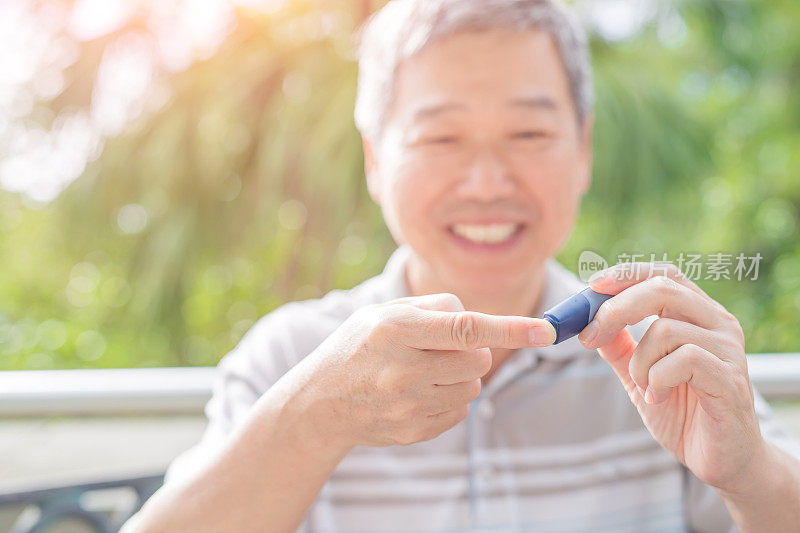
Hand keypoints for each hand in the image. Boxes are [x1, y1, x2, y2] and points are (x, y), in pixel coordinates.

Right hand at [300, 293, 555, 448]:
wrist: (320, 402)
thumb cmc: (358, 346)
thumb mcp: (384, 312)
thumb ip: (434, 307)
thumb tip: (477, 320)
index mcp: (396, 330)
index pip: (466, 328)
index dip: (510, 328)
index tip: (546, 330)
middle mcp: (403, 369)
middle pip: (478, 359)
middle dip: (472, 350)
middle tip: (442, 347)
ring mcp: (408, 405)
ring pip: (472, 386)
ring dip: (461, 374)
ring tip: (425, 370)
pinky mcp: (414, 430)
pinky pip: (459, 411)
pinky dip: (449, 398)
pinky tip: (418, 392)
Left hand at [578, 263, 765, 494]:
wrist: (722, 460)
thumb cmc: (684, 412)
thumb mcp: (640, 375)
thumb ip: (620, 348)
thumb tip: (589, 321)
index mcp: (699, 315)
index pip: (664, 275)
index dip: (627, 274)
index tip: (592, 285)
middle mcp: (718, 324)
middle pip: (662, 289)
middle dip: (616, 309)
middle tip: (590, 336)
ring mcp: (728, 350)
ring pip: (666, 329)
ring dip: (639, 361)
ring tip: (644, 386)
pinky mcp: (731, 379)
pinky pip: (683, 360)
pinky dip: (657, 379)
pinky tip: (658, 397)